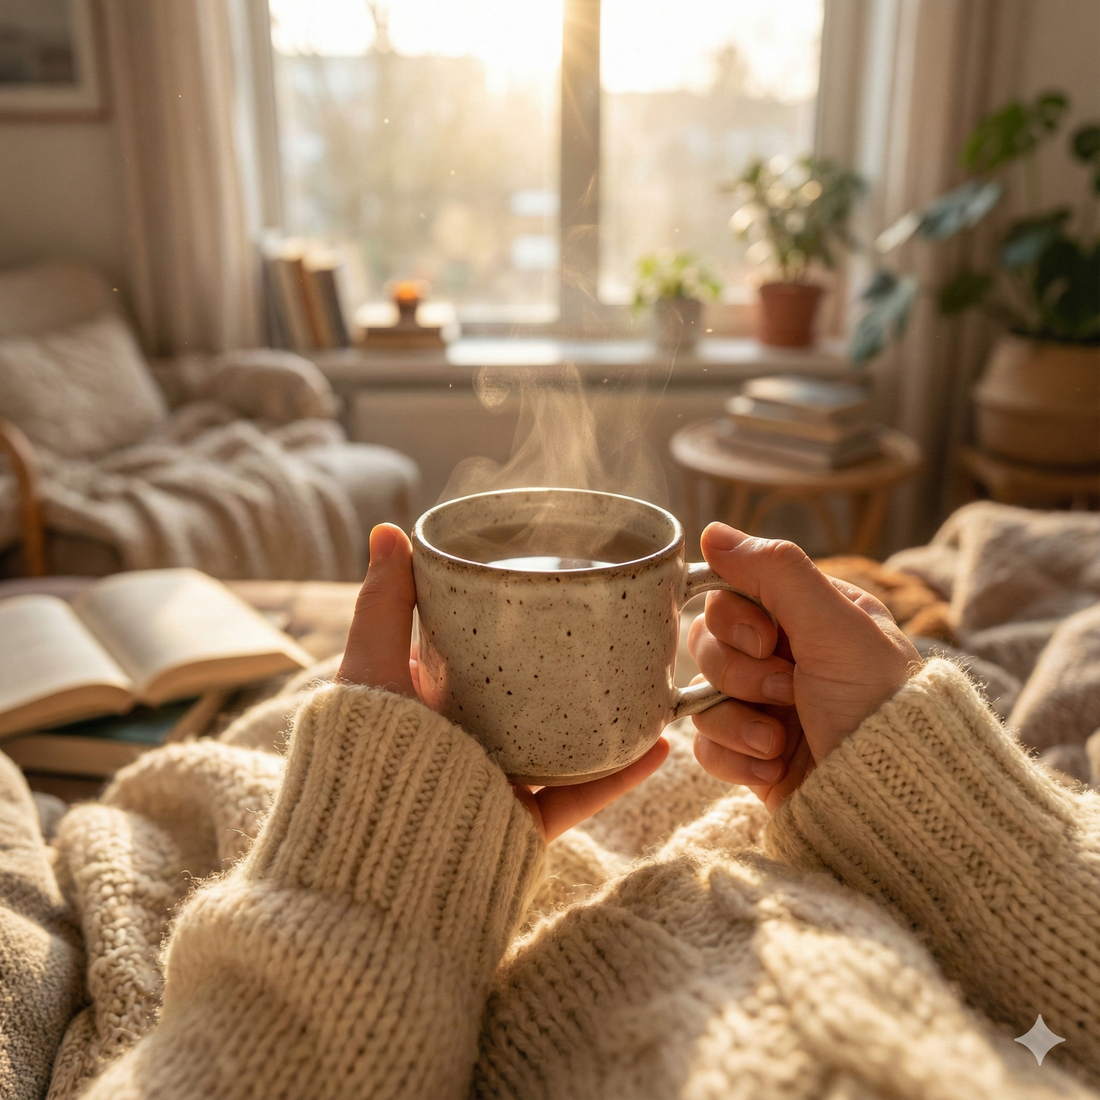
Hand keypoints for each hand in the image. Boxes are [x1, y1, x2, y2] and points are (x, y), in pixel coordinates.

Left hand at [338, 524, 668, 840]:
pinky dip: (619, 772)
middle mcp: (463, 740)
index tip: (545, 586)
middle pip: (527, 696)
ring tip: (646, 683)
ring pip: (563, 744)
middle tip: (609, 630)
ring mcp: (496, 784)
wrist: (376, 867)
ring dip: (606, 719)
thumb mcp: (371, 668)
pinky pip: (581, 794)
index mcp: (429, 701)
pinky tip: (657, 743)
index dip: (505, 619)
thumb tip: (387, 529)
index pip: (474, 651)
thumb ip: (383, 605)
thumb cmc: (365, 758)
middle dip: (567, 668)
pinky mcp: (522, 825)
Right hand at [688, 523, 918, 812]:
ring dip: (738, 721)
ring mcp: (766, 709)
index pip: (730, 594)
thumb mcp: (835, 626)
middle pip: (706, 644)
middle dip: (742, 674)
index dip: (735, 619)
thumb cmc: (878, 706)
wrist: (894, 803)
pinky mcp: (752, 756)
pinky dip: (734, 760)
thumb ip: (774, 571)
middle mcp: (786, 657)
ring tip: (781, 742)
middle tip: (788, 692)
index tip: (769, 639)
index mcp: (810, 616)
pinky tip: (774, 769)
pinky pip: (704, 747)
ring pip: (701, 696)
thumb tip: (711, 531)